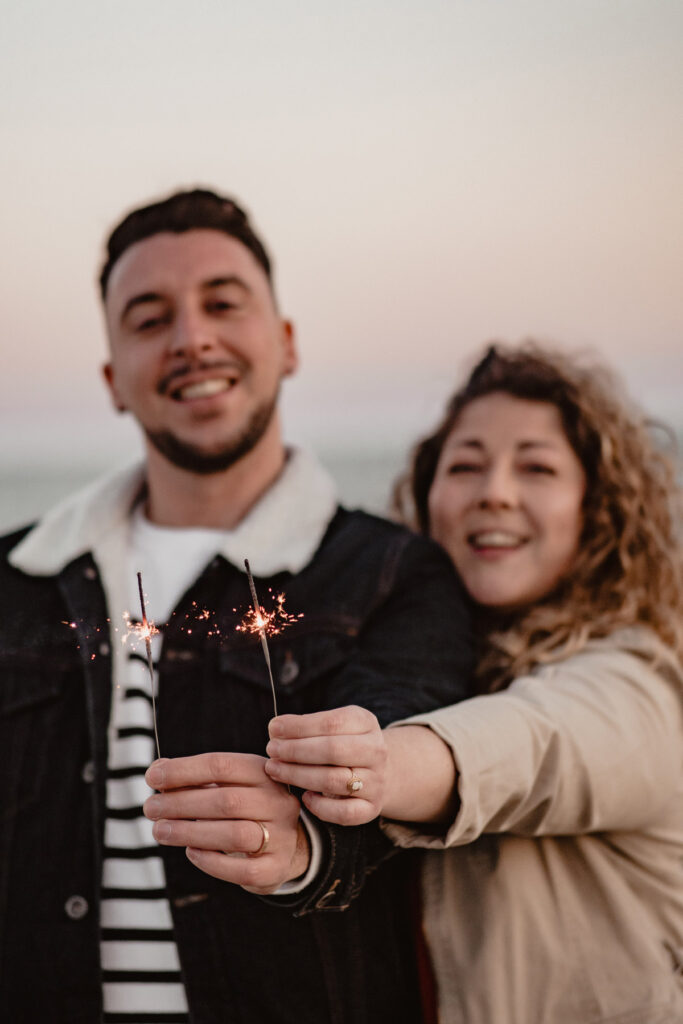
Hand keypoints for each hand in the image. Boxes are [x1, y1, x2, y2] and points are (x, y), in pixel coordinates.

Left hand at [143, 752, 308, 894]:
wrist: (285, 842)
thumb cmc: (244, 807)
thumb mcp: (226, 784)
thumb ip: (193, 778)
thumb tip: (157, 771)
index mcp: (264, 773)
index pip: (222, 765)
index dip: (184, 770)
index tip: (152, 777)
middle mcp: (278, 802)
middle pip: (226, 801)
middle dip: (181, 804)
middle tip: (150, 808)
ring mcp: (282, 836)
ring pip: (234, 835)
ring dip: (190, 832)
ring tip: (160, 831)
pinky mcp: (275, 868)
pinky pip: (242, 870)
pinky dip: (211, 861)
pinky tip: (190, 852)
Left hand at [264, 705, 386, 825]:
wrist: (376, 771)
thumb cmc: (342, 744)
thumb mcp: (332, 726)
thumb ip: (306, 726)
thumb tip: (276, 729)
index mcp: (366, 723)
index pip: (331, 723)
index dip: (299, 726)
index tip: (274, 728)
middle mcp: (376, 751)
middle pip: (333, 750)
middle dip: (296, 751)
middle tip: (272, 750)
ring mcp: (376, 781)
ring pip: (334, 780)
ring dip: (298, 775)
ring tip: (275, 769)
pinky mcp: (372, 808)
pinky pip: (345, 813)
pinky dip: (321, 807)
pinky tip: (304, 797)